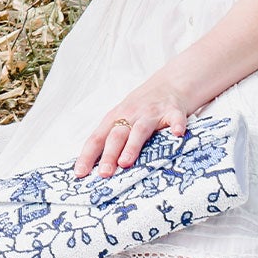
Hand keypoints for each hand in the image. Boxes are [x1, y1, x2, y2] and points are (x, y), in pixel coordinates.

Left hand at [74, 69, 195, 178]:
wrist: (170, 84)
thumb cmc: (141, 108)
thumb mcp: (122, 118)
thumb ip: (111, 138)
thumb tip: (93, 168)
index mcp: (115, 118)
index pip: (97, 138)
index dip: (87, 155)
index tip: (79, 173)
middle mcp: (131, 115)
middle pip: (116, 135)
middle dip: (108, 155)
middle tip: (103, 173)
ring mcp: (152, 113)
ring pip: (140, 130)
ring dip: (132, 146)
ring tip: (126, 162)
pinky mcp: (173, 111)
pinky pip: (175, 119)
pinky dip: (176, 125)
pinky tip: (177, 134)